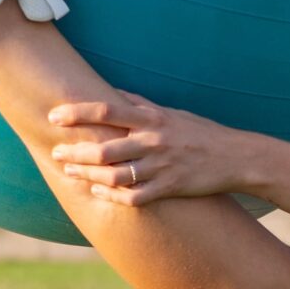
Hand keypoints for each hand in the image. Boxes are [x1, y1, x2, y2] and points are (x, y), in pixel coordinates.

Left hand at [45, 92, 243, 205]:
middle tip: (56, 152)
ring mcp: (162, 167)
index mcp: (153, 119)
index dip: (77, 113)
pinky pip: (135, 197)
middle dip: (75, 152)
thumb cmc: (200, 132)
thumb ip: (140, 104)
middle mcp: (154, 141)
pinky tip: (98, 191)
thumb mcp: (171, 112)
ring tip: (70, 172)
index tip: (54, 116)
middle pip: (105, 149)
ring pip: (115, 176)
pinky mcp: (170, 189)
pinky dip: (112, 196)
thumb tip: (112, 91)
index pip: (107, 111)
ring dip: (87, 175)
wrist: (236, 158)